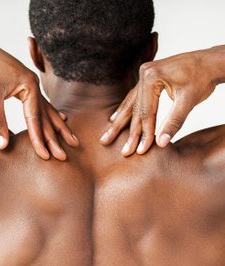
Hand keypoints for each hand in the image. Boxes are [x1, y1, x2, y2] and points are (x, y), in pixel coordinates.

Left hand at [0, 32, 78, 159]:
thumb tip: (2, 146)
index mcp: (29, 86)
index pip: (35, 119)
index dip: (39, 139)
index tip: (45, 155)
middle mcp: (34, 86)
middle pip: (46, 117)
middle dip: (55, 137)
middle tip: (64, 154)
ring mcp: (31, 85)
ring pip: (47, 111)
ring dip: (58, 126)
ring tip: (70, 138)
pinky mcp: (24, 86)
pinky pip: (41, 104)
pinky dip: (49, 113)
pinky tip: (59, 117)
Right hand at [100, 47, 222, 155]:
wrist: (210, 61)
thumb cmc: (202, 77)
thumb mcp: (189, 100)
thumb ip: (174, 121)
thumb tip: (161, 143)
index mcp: (152, 77)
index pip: (146, 112)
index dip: (145, 133)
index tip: (140, 150)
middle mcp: (144, 75)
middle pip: (135, 110)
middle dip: (129, 133)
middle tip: (122, 151)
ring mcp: (143, 76)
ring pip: (130, 104)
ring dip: (120, 123)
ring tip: (107, 136)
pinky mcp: (146, 79)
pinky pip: (133, 97)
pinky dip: (126, 109)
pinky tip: (116, 118)